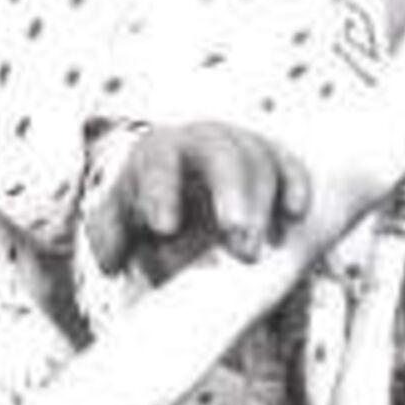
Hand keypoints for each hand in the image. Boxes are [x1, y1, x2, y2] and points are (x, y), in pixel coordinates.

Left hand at [86, 122, 311, 281]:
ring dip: (259, 205)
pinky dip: (294, 187)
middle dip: (230, 192)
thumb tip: (110, 263)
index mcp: (156, 154)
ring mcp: (241, 146)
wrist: (187, 200)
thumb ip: (111, 240)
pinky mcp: (274, 160)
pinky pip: (289, 165)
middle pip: (219, 152)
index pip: (158, 165)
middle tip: (235, 238)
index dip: (162, 193)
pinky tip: (294, 214)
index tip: (164, 230)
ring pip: (257, 160)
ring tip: (252, 253)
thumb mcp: (120, 224)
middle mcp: (200, 141)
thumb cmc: (146, 214)